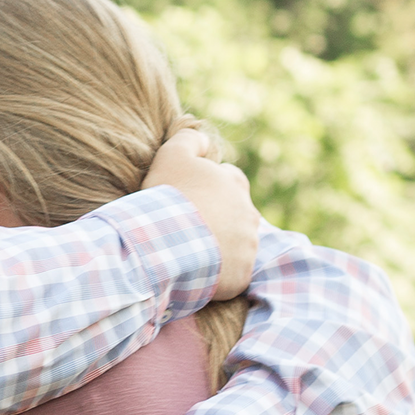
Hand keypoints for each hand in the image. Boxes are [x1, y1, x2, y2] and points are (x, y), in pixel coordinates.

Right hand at [143, 129, 257, 299]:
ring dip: (217, 248)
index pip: (231, 180)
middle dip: (216, 219)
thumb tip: (205, 138)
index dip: (209, 187)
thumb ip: (190, 139)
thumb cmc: (168, 197)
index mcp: (236, 185)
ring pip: (234, 247)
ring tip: (187, 252)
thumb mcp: (172, 155)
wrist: (164, 242)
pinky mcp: (240, 276)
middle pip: (234, 215)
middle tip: (187, 227)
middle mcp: (249, 215)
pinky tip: (193, 273)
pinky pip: (230, 276)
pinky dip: (216, 275)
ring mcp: (248, 248)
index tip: (190, 198)